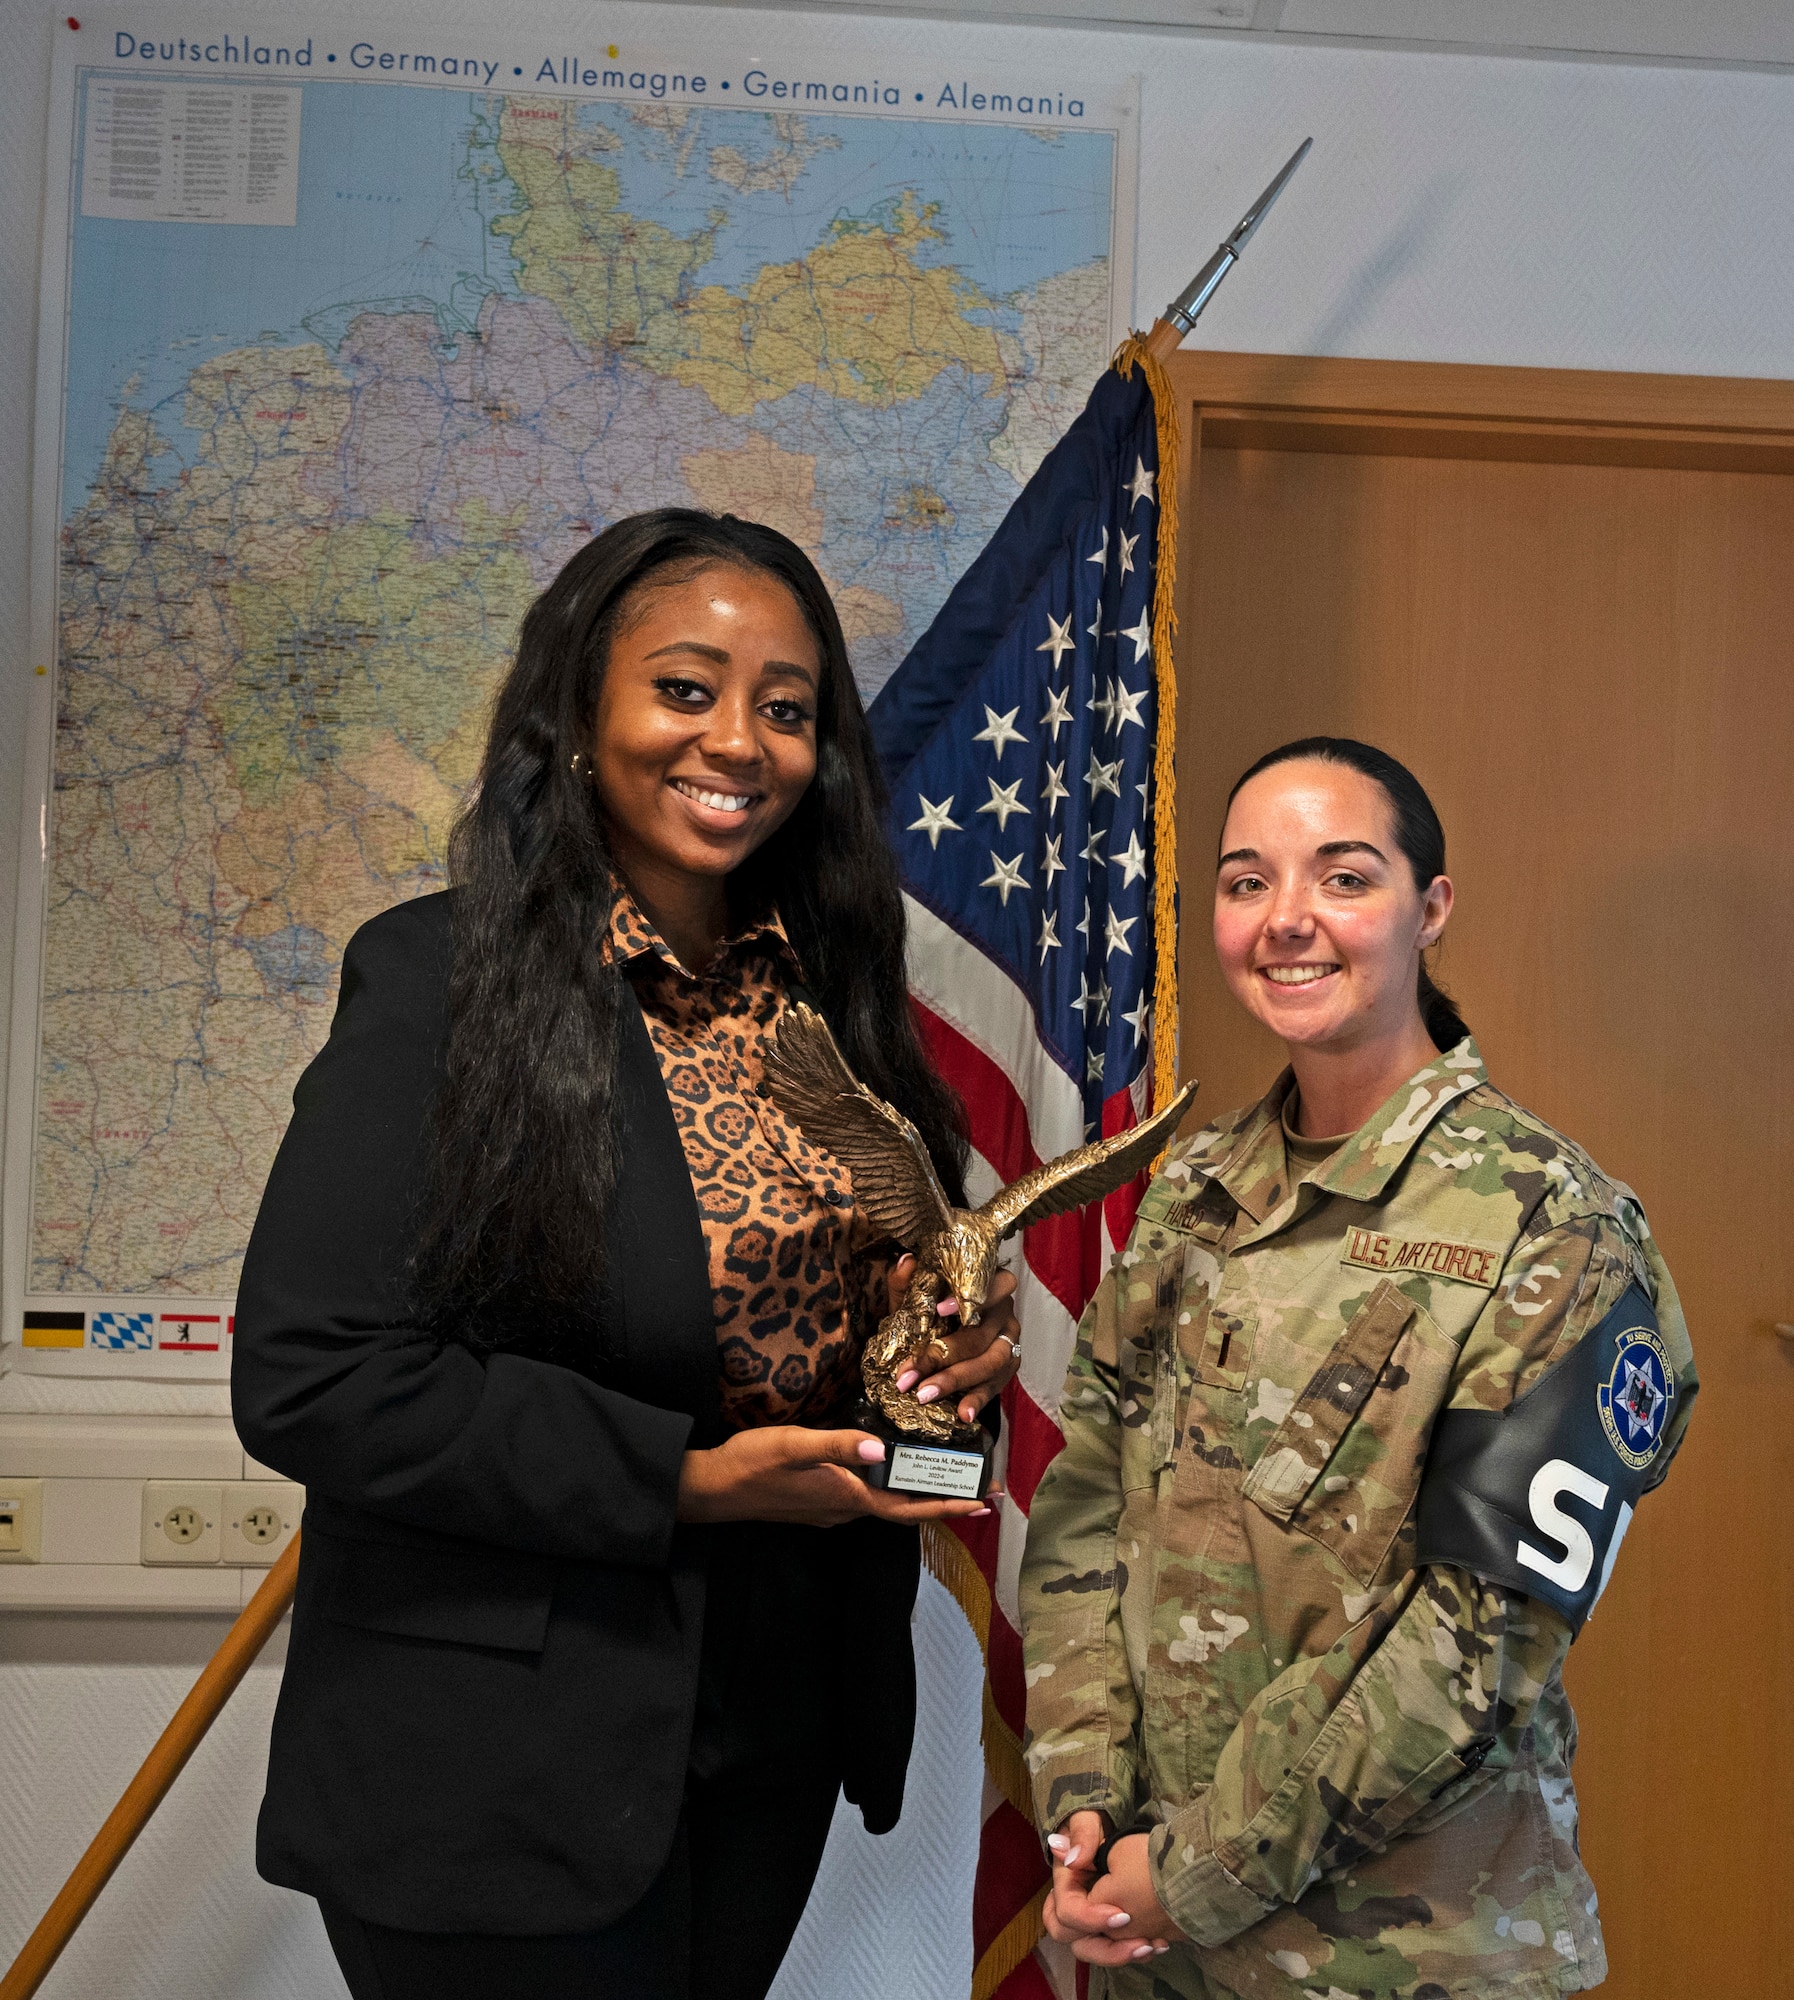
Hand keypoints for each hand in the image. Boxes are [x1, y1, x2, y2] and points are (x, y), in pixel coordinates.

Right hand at [676, 1423, 997, 1527]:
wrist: (712, 1489)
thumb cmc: (750, 1463)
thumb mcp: (793, 1446)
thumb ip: (836, 1445)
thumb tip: (879, 1448)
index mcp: (846, 1497)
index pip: (908, 1508)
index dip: (946, 1508)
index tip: (981, 1504)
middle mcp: (846, 1508)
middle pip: (905, 1507)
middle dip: (944, 1499)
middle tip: (981, 1488)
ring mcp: (832, 1508)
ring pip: (887, 1502)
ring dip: (921, 1492)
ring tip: (949, 1474)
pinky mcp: (820, 1500)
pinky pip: (868, 1495)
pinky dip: (893, 1485)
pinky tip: (895, 1467)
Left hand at [887, 1255, 1021, 1424]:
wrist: (949, 1339)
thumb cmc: (932, 1311)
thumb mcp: (916, 1297)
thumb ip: (908, 1282)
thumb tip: (905, 1262)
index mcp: (988, 1284)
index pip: (990, 1283)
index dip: (966, 1296)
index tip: (938, 1308)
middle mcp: (1004, 1311)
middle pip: (980, 1333)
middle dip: (942, 1355)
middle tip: (908, 1376)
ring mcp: (1010, 1341)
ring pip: (991, 1361)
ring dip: (956, 1379)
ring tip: (925, 1395)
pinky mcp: (1010, 1367)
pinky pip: (997, 1385)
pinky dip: (978, 1399)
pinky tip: (962, 1413)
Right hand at [1043, 1814, 1182, 1966]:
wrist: (1118, 1837)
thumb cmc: (1098, 1827)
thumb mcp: (1089, 1821)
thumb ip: (1082, 1834)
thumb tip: (1073, 1860)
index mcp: (1064, 1884)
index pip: (1068, 1913)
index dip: (1091, 1919)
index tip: (1124, 1916)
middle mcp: (1072, 1908)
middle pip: (1076, 1942)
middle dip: (1108, 1949)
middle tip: (1141, 1944)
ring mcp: (1089, 1921)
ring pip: (1095, 1952)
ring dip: (1122, 1955)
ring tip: (1153, 1947)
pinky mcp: (1107, 1929)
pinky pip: (1114, 1949)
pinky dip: (1135, 1951)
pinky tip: (1159, 1944)